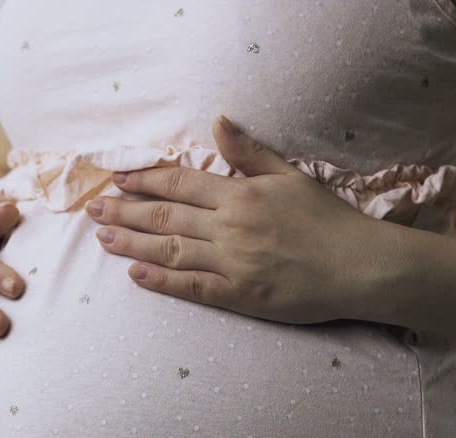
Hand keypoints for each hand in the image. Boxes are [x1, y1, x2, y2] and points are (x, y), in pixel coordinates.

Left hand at [86, 115, 390, 324]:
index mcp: (240, 195)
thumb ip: (249, 153)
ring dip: (132, 245)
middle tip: (94, 210)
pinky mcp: (239, 296)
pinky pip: (191, 287)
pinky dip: (160, 282)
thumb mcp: (290, 176)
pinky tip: (136, 276)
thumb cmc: (328, 221)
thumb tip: (217, 123)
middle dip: (125, 212)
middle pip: (164, 216)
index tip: (118, 179)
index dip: (144, 180)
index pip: (179, 182)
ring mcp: (232, 263)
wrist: (361, 267)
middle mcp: (230, 227)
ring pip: (169, 251)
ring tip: (104, 239)